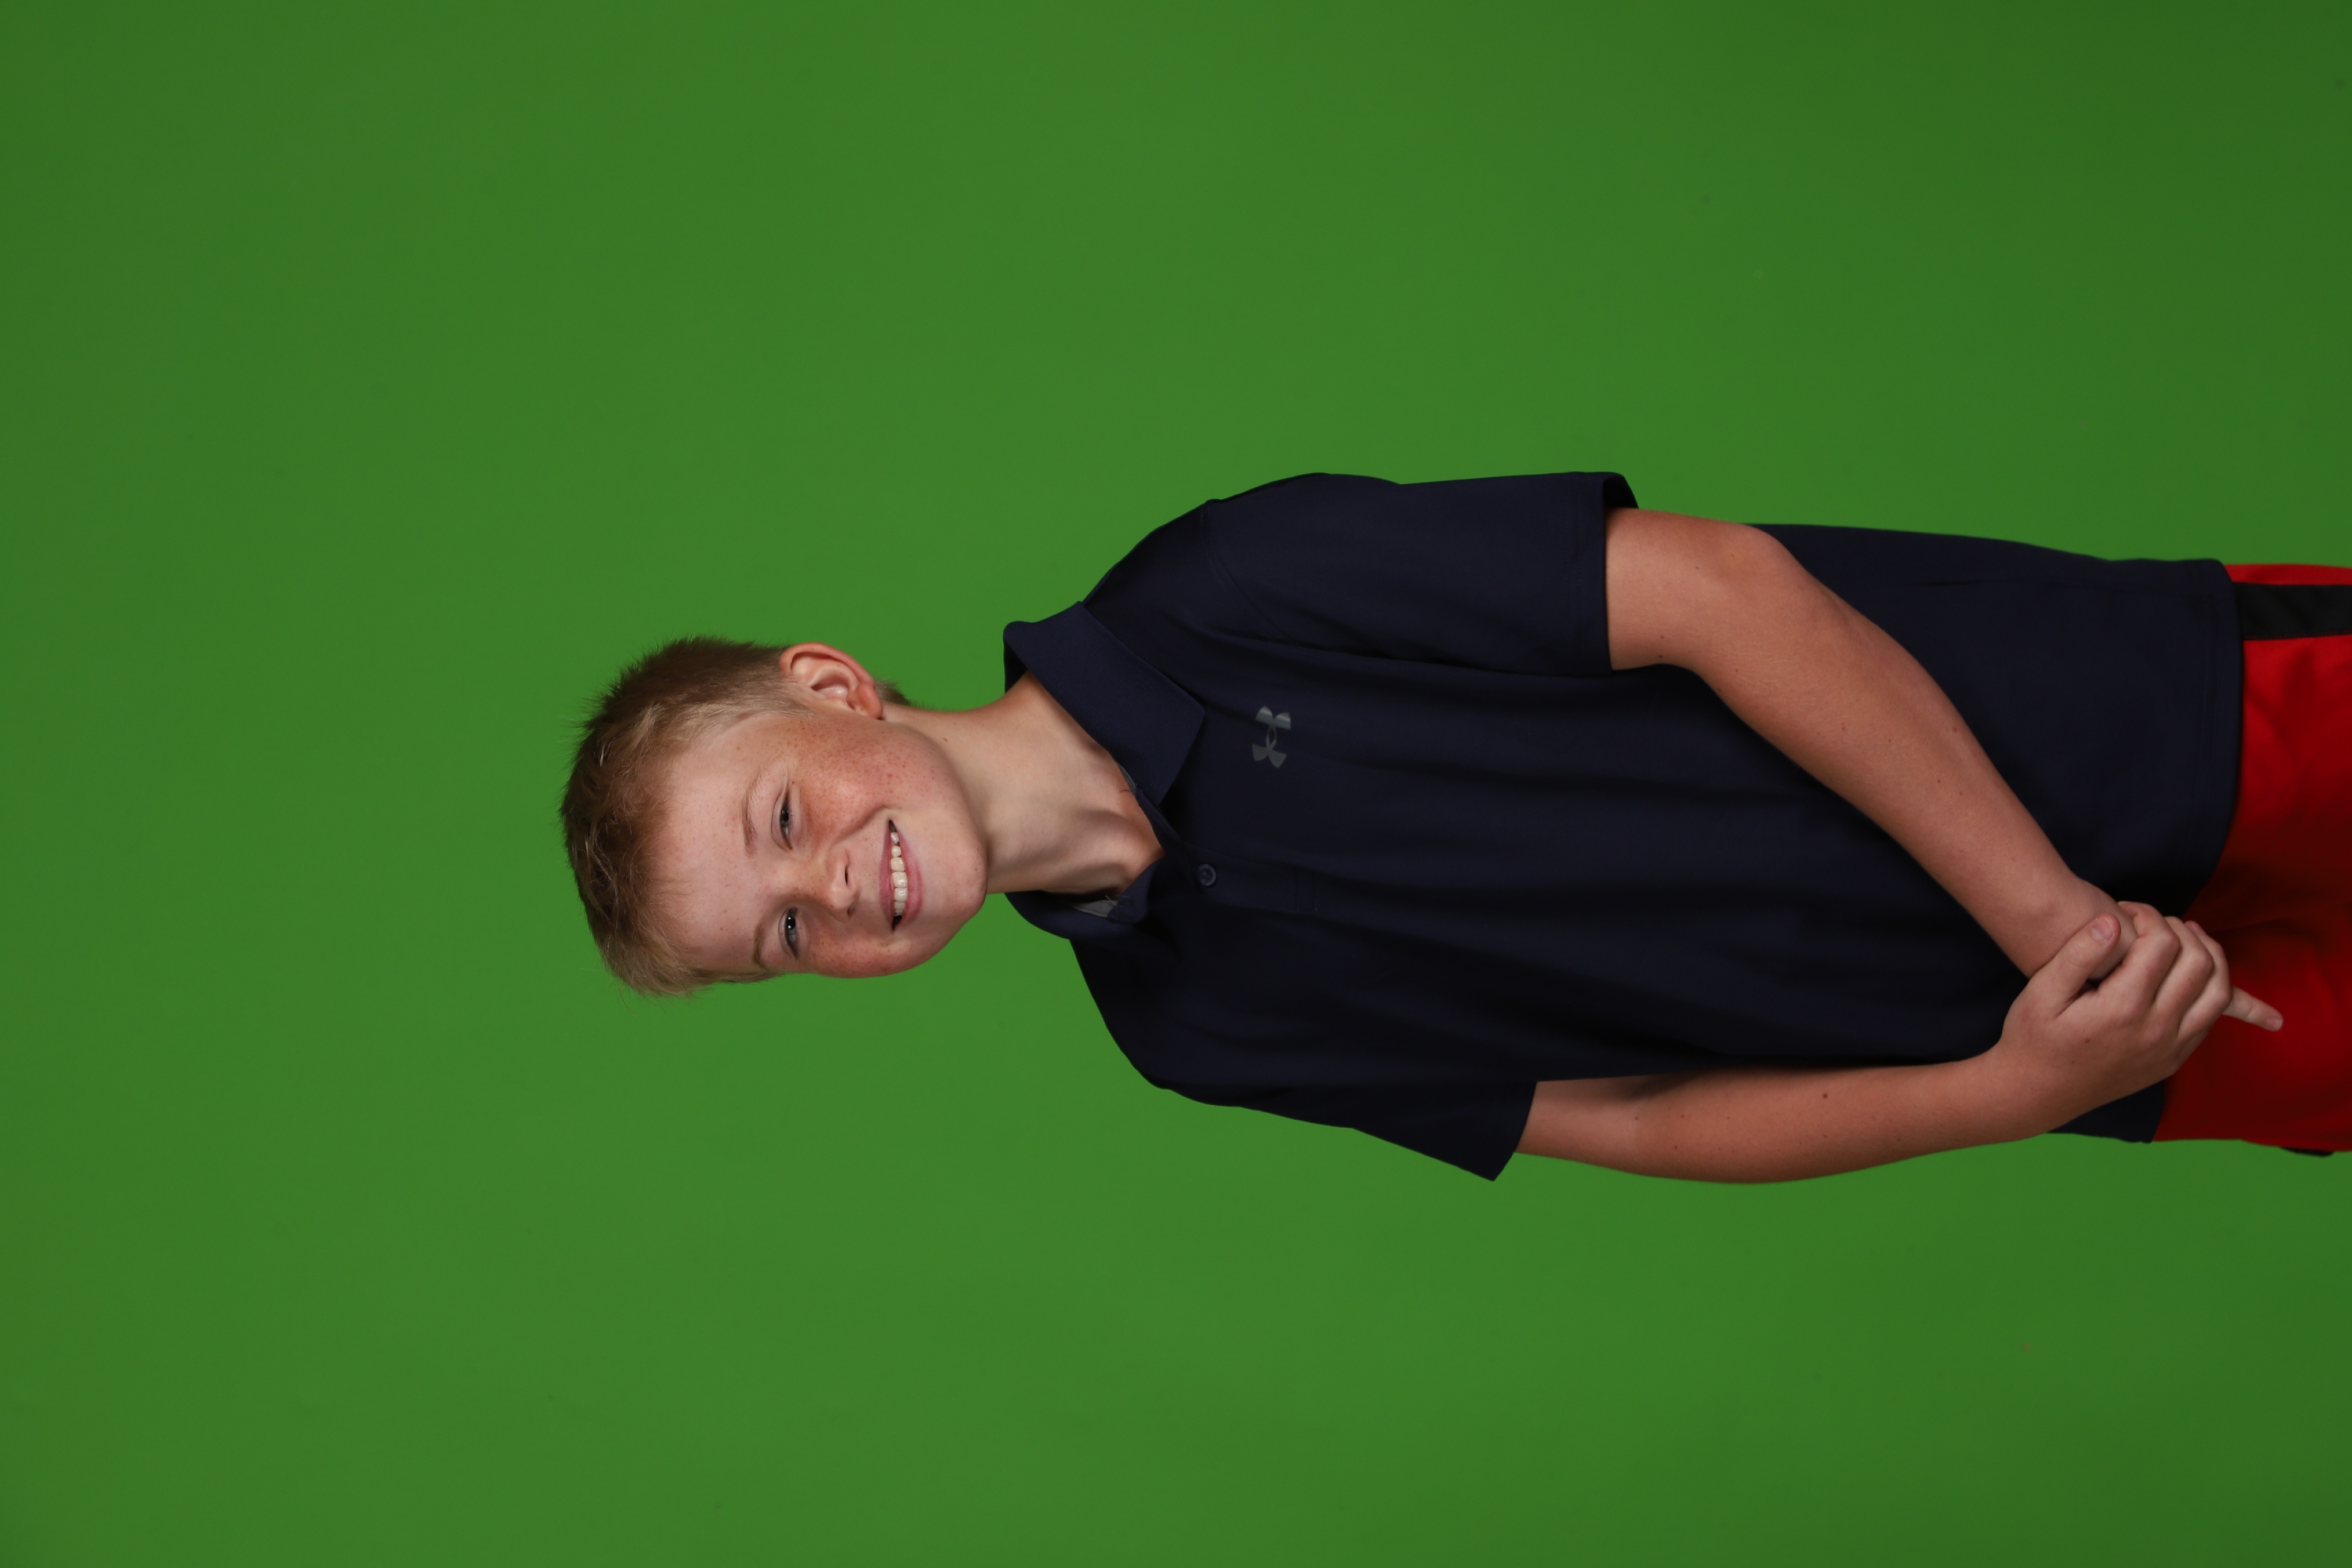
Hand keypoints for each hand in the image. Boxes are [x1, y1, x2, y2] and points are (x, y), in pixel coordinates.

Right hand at [1980, 903, 2283, 1131]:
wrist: (2037, 1093)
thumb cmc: (2033, 1038)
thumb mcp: (2041, 993)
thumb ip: (2077, 955)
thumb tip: (2110, 920)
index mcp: (2122, 1009)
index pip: (2162, 944)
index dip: (2148, 916)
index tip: (2126, 910)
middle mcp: (2156, 1030)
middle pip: (2200, 962)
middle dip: (2181, 930)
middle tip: (2154, 923)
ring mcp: (2171, 1049)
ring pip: (2219, 991)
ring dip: (2209, 956)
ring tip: (2183, 939)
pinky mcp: (2174, 1061)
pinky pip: (2212, 1018)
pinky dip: (2209, 987)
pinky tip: (2185, 973)